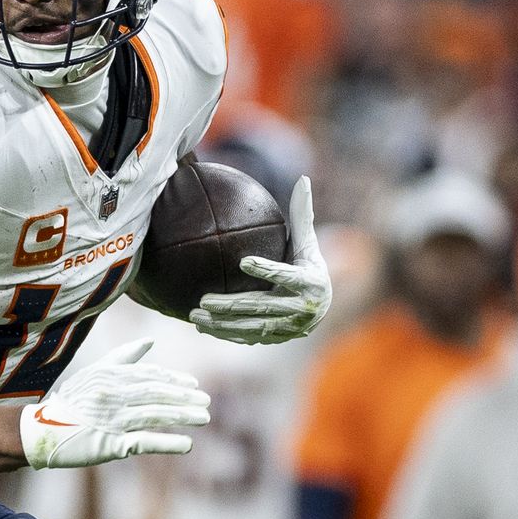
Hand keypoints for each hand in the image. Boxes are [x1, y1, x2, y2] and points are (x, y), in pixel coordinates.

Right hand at [20, 338, 211, 469]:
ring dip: (183, 417)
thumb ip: (123, 357)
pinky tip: (187, 444)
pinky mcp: (110, 444)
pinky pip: (145, 442)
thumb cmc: (72, 401)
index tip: (194, 385)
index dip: (174, 380)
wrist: (41, 431)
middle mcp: (112, 395)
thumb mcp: (94, 373)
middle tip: (207, 401)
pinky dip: (168, 442)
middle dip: (184, 398)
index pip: (149, 375)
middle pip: (156, 394)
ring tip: (205, 419)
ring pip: (154, 415)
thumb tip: (150, 342)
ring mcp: (111, 420)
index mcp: (109, 376)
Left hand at [190, 176, 331, 344]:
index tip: (243, 262)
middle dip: (232, 305)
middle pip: (263, 307)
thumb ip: (303, 216)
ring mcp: (289, 328)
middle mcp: (302, 309)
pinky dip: (225, 333)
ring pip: (251, 327)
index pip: (287, 275)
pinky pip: (248, 337)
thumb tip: (303, 179)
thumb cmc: (309, 268)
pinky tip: (202, 326)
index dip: (267, 270)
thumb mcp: (309, 244)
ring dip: (222, 323)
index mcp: (311, 283)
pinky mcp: (276, 339)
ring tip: (195, 314)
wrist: (321, 307)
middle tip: (204, 299)